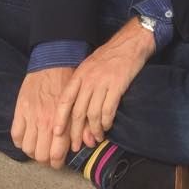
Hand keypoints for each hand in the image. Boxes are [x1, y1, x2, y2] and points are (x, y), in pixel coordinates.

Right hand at [11, 67, 73, 167]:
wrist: (54, 61)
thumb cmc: (70, 81)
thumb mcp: (80, 103)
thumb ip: (81, 124)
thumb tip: (86, 143)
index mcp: (62, 121)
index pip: (56, 154)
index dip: (57, 162)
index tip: (59, 162)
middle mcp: (45, 123)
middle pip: (41, 155)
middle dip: (46, 160)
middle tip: (49, 156)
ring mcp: (31, 117)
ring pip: (28, 148)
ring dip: (33, 151)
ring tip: (39, 147)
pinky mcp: (20, 111)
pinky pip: (16, 136)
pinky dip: (21, 141)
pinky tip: (28, 138)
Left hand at [52, 18, 155, 152]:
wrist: (131, 43)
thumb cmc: (110, 56)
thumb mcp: (90, 65)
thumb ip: (83, 85)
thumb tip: (80, 110)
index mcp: (80, 75)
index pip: (65, 100)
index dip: (60, 118)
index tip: (57, 134)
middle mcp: (89, 80)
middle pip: (78, 112)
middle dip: (77, 132)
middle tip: (77, 145)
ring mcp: (103, 82)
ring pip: (93, 114)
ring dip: (94, 130)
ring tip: (96, 138)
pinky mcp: (117, 85)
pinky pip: (108, 109)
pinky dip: (107, 122)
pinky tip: (107, 126)